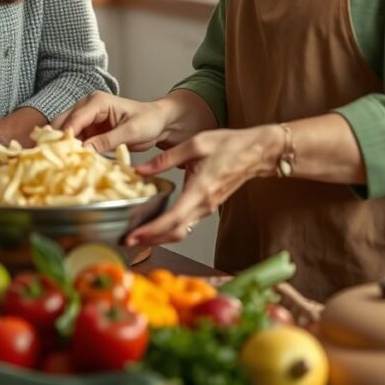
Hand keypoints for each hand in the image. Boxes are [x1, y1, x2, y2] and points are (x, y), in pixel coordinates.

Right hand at [52, 92, 178, 153]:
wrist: (159, 122)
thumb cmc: (148, 121)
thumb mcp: (130, 132)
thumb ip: (107, 141)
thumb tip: (84, 150)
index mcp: (97, 101)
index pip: (75, 119)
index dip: (65, 136)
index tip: (58, 153)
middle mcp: (88, 106)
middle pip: (64, 123)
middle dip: (58, 140)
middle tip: (54, 160)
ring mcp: (87, 118)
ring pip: (66, 133)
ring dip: (64, 147)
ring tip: (60, 163)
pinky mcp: (90, 130)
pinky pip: (76, 140)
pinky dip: (73, 150)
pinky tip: (70, 162)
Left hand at [125, 124, 282, 246]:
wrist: (256, 152)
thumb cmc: (229, 145)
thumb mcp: (194, 144)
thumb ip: (165, 158)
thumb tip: (140, 170)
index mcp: (199, 190)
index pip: (172, 220)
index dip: (150, 231)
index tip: (132, 236)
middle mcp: (204, 205)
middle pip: (175, 233)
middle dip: (150, 240)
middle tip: (128, 240)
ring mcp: (207, 208)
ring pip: (181, 231)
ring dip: (159, 236)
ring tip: (138, 233)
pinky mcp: (208, 206)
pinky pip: (187, 223)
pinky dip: (169, 228)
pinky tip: (156, 222)